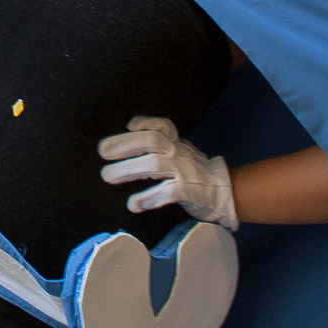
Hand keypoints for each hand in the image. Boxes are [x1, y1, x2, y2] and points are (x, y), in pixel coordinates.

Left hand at [97, 116, 237, 231]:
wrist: (224, 191)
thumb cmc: (194, 171)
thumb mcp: (179, 151)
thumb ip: (160, 145)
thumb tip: (126, 140)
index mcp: (176, 142)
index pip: (162, 125)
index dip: (144, 122)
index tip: (128, 125)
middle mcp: (179, 152)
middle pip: (151, 141)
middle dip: (124, 144)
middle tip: (103, 152)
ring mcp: (184, 170)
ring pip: (154, 165)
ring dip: (128, 170)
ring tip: (108, 176)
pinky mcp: (189, 191)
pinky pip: (167, 192)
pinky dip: (148, 197)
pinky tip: (133, 204)